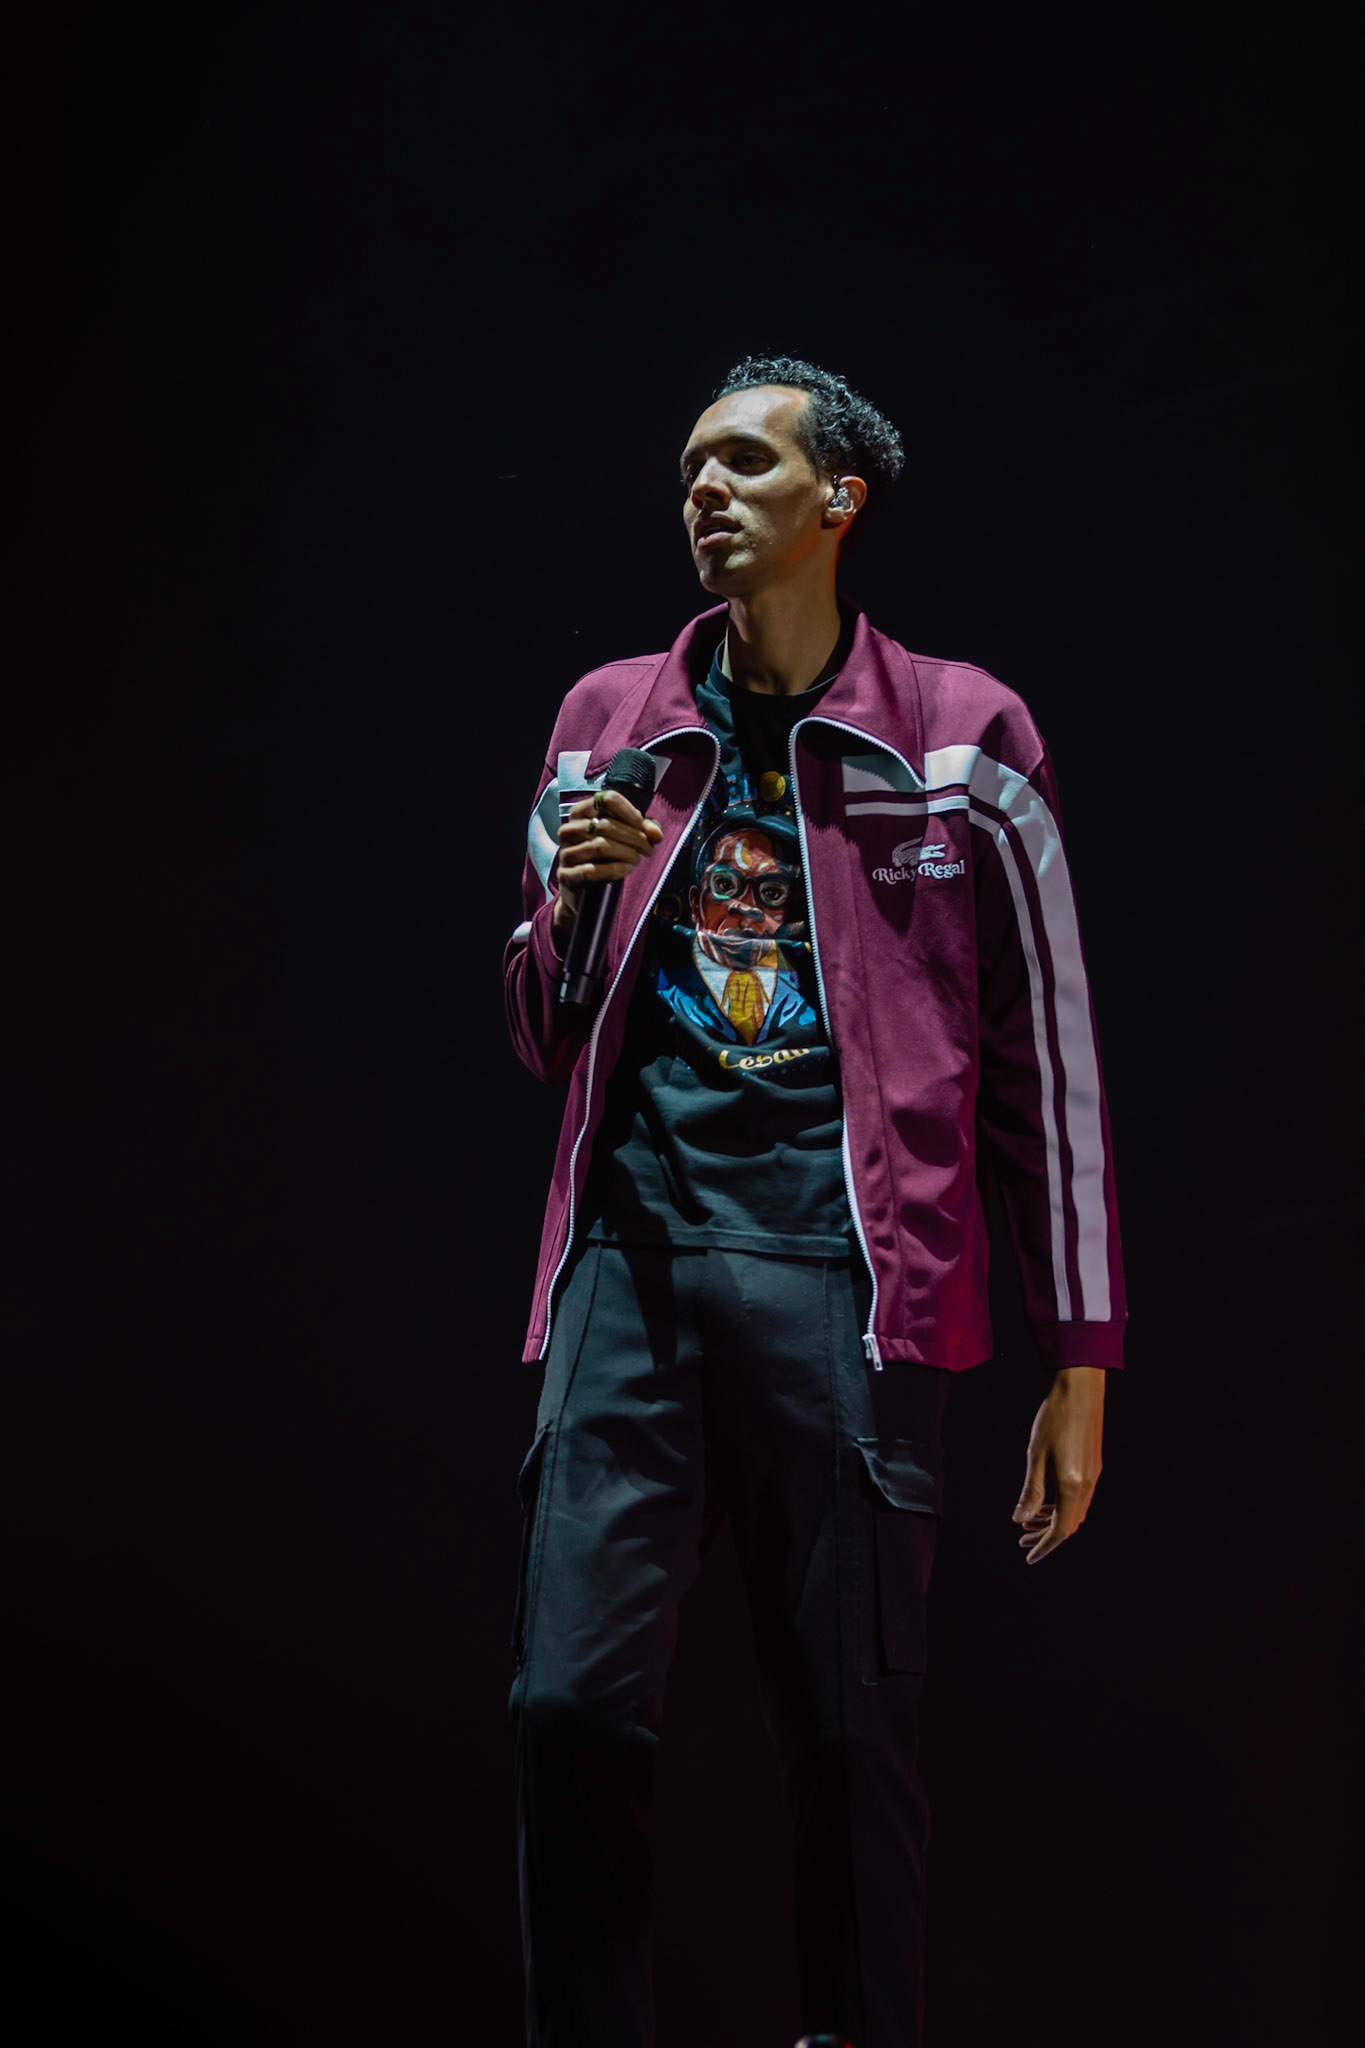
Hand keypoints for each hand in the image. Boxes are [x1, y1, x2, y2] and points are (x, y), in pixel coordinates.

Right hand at [552, 790, 662, 934]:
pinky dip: (614, 869)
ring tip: (636, 860)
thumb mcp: (626, 836)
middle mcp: (569, 829)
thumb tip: (656, 834)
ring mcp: (565, 852)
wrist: (583, 890)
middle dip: (635, 838)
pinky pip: (591, 870)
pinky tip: (625, 870)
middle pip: (606, 825)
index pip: (607, 799)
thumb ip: (644, 828)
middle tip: (648, 849)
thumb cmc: (605, 857)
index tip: (642, 828)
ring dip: (626, 854)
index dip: (630, 813)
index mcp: (581, 813)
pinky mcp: (565, 875)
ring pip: (601, 846)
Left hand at [1012, 1366, 1104, 1564]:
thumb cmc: (1054, 1418)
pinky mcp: (1093, 1465)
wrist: (1080, 1389)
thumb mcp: (1036, 1455)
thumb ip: (1030, 1490)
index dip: (1044, 1546)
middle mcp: (1087, 1484)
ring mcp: (1093, 1475)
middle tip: (1022, 1541)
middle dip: (1045, 1536)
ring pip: (1074, 1511)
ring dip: (1052, 1520)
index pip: (1060, 1529)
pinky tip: (1045, 1501)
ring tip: (1027, 1522)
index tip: (1029, 1557)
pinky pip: (1079, 1497)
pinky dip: (1061, 1506)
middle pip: (1069, 1524)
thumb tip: (1019, 1519)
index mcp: (1072, 1485)